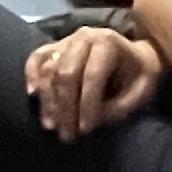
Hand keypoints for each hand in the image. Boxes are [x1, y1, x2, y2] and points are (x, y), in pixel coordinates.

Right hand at [22, 27, 161, 137]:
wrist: (134, 55)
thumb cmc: (139, 75)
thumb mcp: (141, 92)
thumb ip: (118, 108)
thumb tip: (90, 121)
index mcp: (108, 42)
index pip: (92, 75)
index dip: (88, 105)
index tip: (86, 131)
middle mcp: (84, 36)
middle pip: (67, 73)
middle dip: (66, 108)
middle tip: (67, 135)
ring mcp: (66, 40)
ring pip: (49, 69)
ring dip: (48, 101)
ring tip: (52, 126)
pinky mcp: (54, 47)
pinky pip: (36, 58)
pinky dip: (31, 75)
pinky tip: (33, 95)